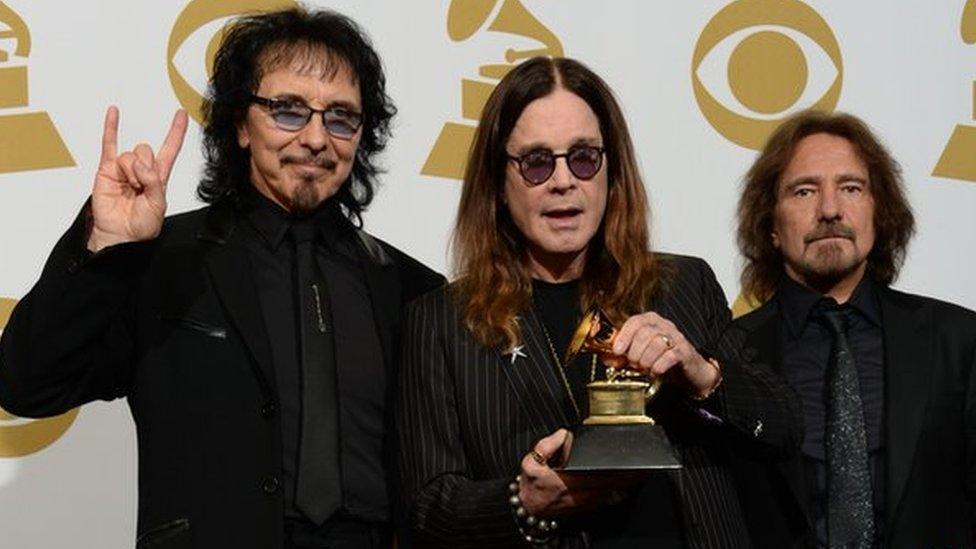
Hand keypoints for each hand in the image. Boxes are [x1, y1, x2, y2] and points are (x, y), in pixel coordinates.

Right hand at [88, 106, 187, 251]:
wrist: (120, 235)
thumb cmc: (141, 224)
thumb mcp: (158, 205)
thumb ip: (155, 183)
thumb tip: (140, 165)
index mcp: (159, 176)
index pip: (170, 149)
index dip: (176, 132)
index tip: (181, 114)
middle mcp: (142, 169)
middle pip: (146, 150)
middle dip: (144, 168)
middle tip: (140, 186)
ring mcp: (124, 168)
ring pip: (130, 154)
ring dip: (131, 171)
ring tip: (129, 186)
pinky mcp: (107, 170)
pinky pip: (109, 144)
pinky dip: (111, 127)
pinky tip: (114, 112)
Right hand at [518, 429, 637, 516]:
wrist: (528, 507)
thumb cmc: (531, 485)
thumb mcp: (531, 462)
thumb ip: (546, 446)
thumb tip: (563, 434)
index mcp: (567, 481)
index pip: (598, 475)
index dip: (616, 470)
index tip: (629, 463)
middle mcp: (579, 494)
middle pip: (610, 485)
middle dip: (628, 477)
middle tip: (643, 468)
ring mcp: (584, 502)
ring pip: (611, 493)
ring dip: (626, 485)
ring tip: (640, 475)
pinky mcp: (585, 506)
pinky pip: (606, 500)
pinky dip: (618, 493)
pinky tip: (627, 487)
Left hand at [610, 312, 720, 396]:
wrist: (688, 372)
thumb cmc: (660, 360)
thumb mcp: (638, 356)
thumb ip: (621, 356)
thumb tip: (606, 358)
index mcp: (650, 321)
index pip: (635, 321)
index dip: (624, 336)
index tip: (617, 351)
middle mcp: (664, 325)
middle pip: (644, 333)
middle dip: (635, 352)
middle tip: (633, 364)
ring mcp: (677, 337)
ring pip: (657, 344)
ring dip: (646, 360)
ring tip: (644, 368)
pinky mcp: (685, 352)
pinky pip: (670, 356)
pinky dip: (658, 366)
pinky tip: (655, 371)